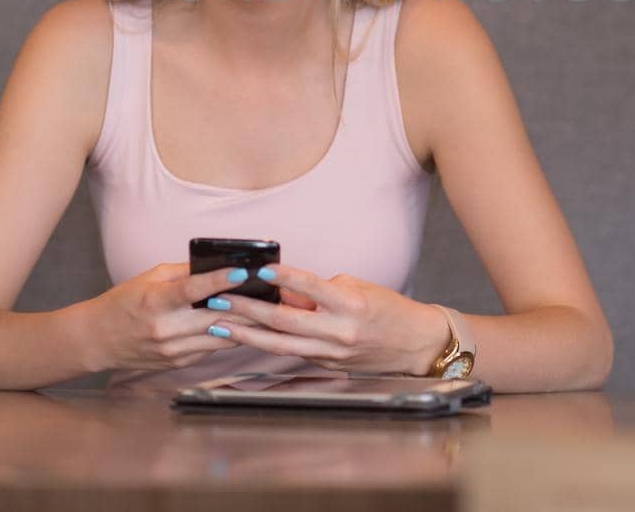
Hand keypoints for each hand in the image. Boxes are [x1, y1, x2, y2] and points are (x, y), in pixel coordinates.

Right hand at [91, 262, 264, 372]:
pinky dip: (228, 335)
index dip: (219, 280)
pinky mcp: (179, 363)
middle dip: (246, 305)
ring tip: (267, 309)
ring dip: (245, 323)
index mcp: (155, 302)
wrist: (98, 339)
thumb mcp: (150, 278)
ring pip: (220, 337)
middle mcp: (165, 329)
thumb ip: (185, 273)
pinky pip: (212, 348)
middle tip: (271, 292)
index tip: (243, 271)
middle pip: (215, 317)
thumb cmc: (124, 302)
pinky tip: (245, 325)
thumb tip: (219, 266)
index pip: (192, 290)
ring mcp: (173, 350)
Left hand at [201, 265, 447, 375]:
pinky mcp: (326, 365)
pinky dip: (266, 343)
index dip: (284, 277)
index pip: (311, 286)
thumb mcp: (357, 289)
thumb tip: (284, 292)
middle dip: (248, 309)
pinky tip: (246, 336)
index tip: (258, 269)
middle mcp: (339, 331)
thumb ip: (319, 292)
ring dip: (246, 334)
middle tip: (220, 299)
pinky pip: (292, 352)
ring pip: (280, 344)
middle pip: (284, 321)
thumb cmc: (387, 309)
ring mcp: (331, 353)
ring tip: (219, 326)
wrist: (415, 344)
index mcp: (350, 305)